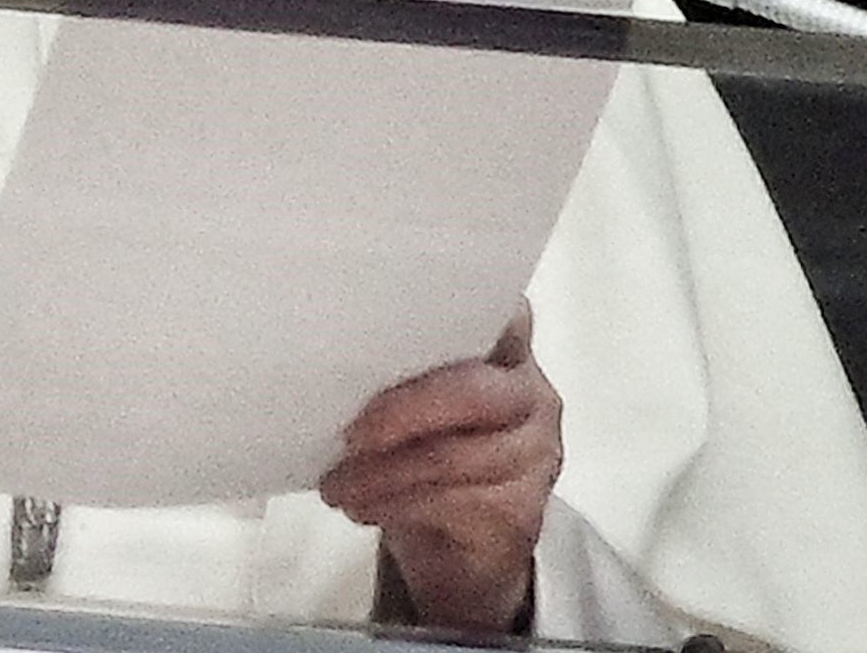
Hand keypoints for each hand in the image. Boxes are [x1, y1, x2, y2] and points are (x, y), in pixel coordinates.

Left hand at [325, 302, 560, 632]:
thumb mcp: (418, 408)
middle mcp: (532, 395)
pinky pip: (451, 503)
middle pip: (473, 390)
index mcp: (509, 351)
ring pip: (452, 456)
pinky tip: (363, 506)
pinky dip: (395, 504)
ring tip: (338, 484)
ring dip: (382, 473)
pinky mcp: (521, 510)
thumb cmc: (432, 463)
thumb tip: (332, 367)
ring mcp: (534, 455)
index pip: (500, 311)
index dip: (453, 316)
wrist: (464, 555)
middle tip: (351, 434)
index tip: (390, 326)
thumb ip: (403, 376)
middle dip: (403, 410)